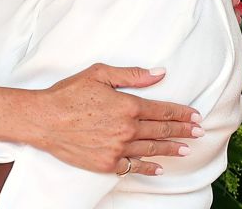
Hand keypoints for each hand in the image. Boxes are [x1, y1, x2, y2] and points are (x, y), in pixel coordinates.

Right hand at [25, 64, 202, 175]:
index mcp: (127, 105)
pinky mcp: (106, 163)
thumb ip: (132, 75)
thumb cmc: (67, 93)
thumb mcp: (99, 73)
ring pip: (152, 148)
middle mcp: (127, 129)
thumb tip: (159, 73)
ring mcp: (118, 148)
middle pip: (162, 130)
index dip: (182, 113)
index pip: (162, 110)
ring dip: (171, 148)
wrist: (43, 119)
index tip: (195, 116)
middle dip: (183, 130)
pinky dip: (148, 167)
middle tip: (198, 132)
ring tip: (185, 149)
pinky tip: (158, 167)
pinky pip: (133, 166)